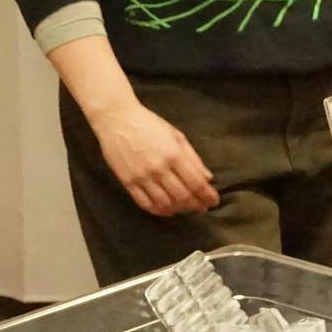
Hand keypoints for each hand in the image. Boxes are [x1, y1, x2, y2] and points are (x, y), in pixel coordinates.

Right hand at [89, 99, 219, 216]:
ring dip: (179, 209)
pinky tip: (166, 210)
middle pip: (182, 196)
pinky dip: (158, 210)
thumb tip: (208, 178)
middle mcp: (159, 169)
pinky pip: (144, 203)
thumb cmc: (150, 125)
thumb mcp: (177, 136)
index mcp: (174, 155)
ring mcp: (142, 177)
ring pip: (164, 203)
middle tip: (202, 207)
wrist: (117, 120)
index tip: (213, 201)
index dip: (207, 195)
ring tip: (186, 208)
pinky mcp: (127, 182)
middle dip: (196, 205)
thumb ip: (193, 158)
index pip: (196, 183)